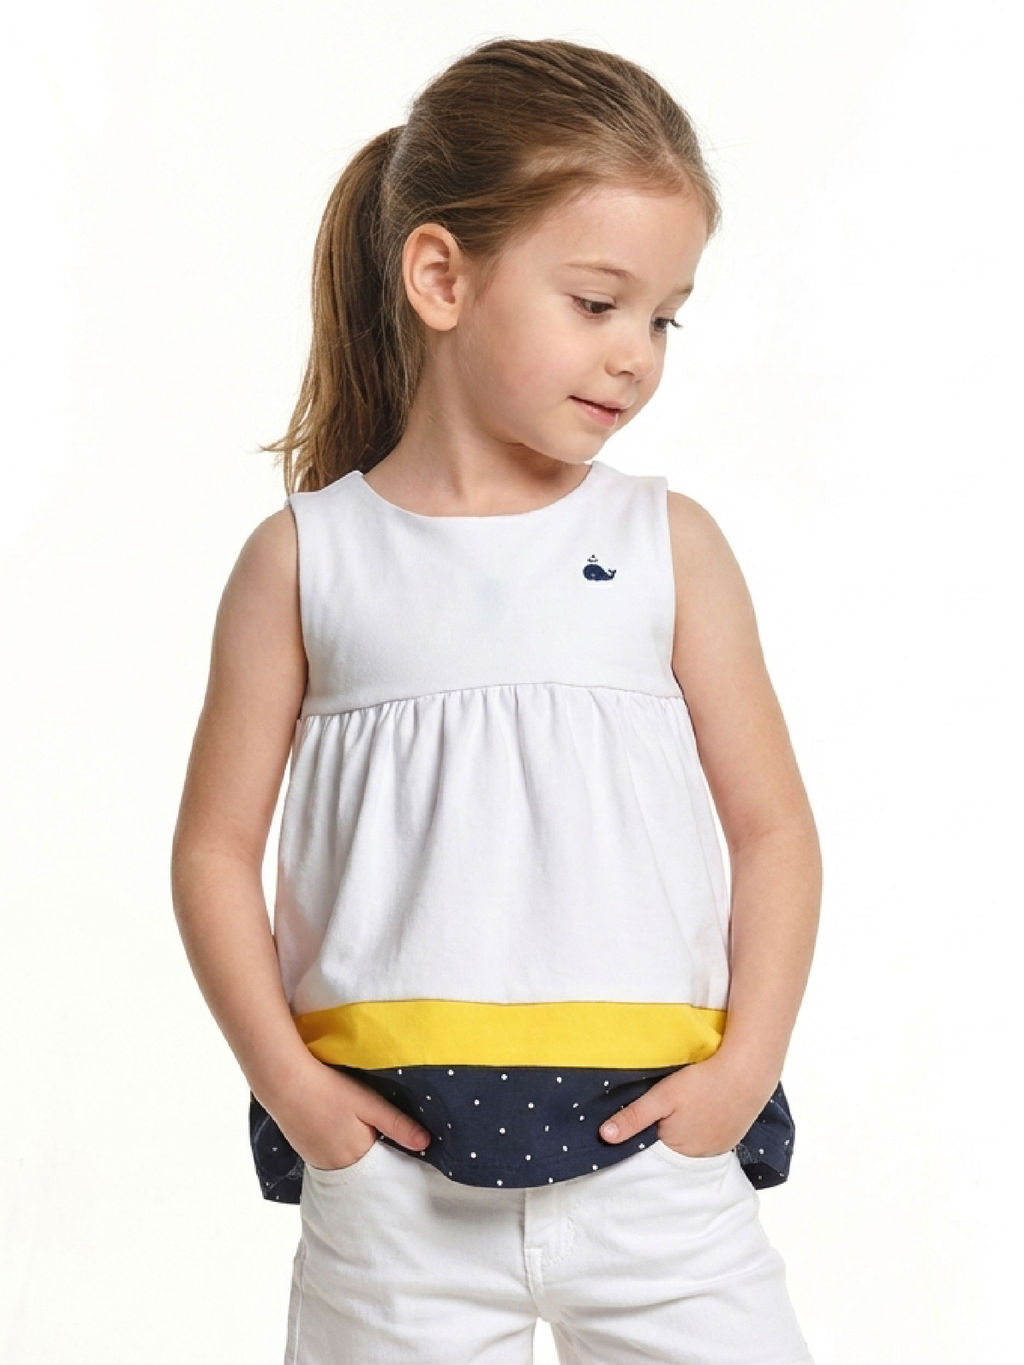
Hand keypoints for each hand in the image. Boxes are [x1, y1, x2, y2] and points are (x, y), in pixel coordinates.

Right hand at [262, 1060, 431, 1170]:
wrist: (284, 1083)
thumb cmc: (329, 1089)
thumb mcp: (369, 1103)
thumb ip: (397, 1124)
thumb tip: (427, 1144)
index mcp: (357, 1158)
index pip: (385, 1164)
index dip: (394, 1152)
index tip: (402, 1140)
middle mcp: (337, 1168)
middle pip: (366, 1166)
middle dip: (375, 1152)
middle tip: (377, 1127)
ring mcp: (318, 1163)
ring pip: (348, 1162)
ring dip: (355, 1150)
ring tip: (356, 1126)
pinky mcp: (305, 1154)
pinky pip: (331, 1158)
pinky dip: (338, 1147)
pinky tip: (337, 1127)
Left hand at [599, 1053, 769, 1157]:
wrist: (747, 1072)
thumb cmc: (703, 1082)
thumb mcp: (662, 1096)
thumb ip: (633, 1117)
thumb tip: (604, 1137)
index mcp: (678, 1151)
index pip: (652, 1150)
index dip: (644, 1134)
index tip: (642, 1118)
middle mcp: (699, 1157)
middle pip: (672, 1148)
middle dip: (664, 1133)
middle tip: (665, 1108)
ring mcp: (718, 1149)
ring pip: (691, 1143)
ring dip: (684, 1130)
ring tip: (684, 1107)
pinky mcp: (732, 1138)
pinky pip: (709, 1138)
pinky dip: (702, 1128)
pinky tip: (702, 1110)